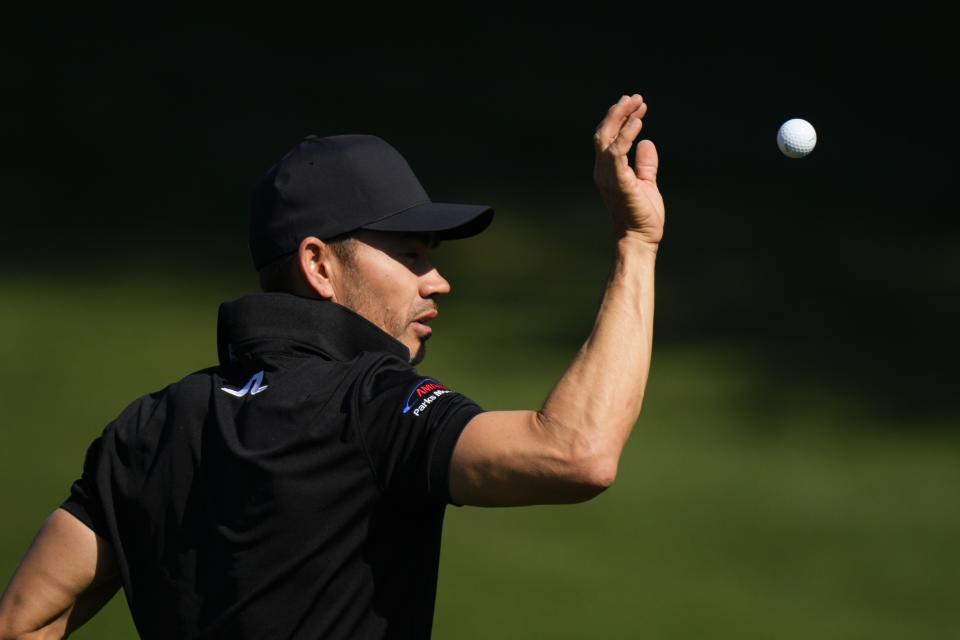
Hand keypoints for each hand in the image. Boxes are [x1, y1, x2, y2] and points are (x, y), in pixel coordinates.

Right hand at [593, 94, 664, 245]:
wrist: (640, 240)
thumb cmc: (642, 217)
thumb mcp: (646, 184)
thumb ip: (645, 164)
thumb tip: (647, 142)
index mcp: (608, 171)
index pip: (608, 138)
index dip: (621, 119)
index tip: (638, 106)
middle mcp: (603, 171)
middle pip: (603, 133)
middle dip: (618, 112)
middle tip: (635, 98)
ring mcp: (608, 176)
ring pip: (606, 137)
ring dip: (620, 116)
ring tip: (636, 102)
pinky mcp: (618, 181)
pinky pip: (618, 151)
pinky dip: (626, 134)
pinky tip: (638, 121)